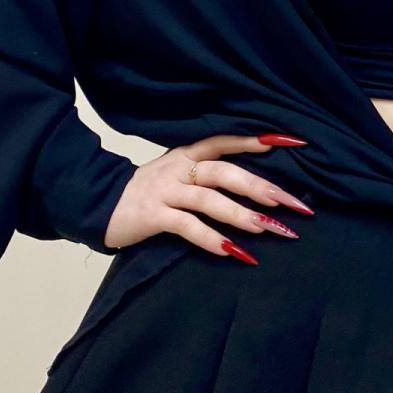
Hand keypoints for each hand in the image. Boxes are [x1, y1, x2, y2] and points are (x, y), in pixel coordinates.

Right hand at [101, 131, 313, 261]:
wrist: (99, 204)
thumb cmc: (149, 193)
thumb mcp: (178, 175)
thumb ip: (209, 176)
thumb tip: (258, 188)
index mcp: (187, 154)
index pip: (226, 140)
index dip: (256, 140)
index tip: (293, 141)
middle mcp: (179, 168)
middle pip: (225, 172)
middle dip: (262, 188)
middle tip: (293, 205)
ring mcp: (165, 191)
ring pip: (209, 200)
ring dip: (242, 215)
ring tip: (269, 228)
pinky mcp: (152, 216)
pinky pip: (187, 227)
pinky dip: (211, 239)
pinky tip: (233, 251)